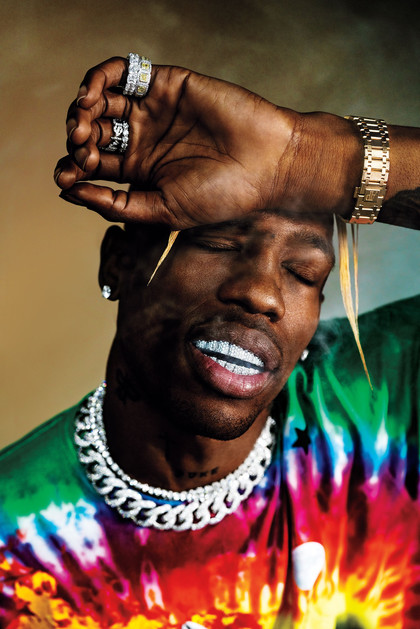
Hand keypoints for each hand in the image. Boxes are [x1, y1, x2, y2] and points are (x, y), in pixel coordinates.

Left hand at [55, 56, 360, 228]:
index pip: (92, 166)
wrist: (268, 164)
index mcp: (140, 172)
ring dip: (81, 108)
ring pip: (99, 102)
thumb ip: (116, 205)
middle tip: (81, 147)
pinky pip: (122, 72)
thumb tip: (69, 192)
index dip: (72, 168)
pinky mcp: (164, 84)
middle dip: (75, 139)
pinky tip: (93, 95)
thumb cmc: (223, 195)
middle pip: (90, 132)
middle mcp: (142, 140)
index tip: (67, 176)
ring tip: (83, 122)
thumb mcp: (162, 210)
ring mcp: (152, 111)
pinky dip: (99, 78)